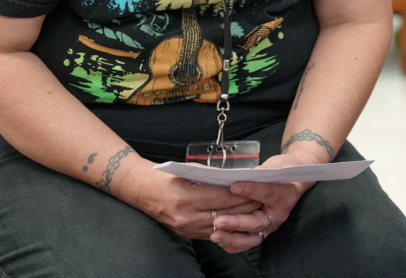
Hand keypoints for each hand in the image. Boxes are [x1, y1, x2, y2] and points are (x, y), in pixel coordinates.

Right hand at [119, 162, 262, 240]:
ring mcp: (186, 228)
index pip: (223, 198)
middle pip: (225, 213)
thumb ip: (213, 176)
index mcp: (187, 198)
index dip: (243, 194)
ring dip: (238, 218)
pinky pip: (211, 232)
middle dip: (246, 207)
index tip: (258, 190)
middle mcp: (186, 216)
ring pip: (221, 225)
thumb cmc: (168, 177)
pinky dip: (226, 224)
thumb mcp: (191, 171)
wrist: (143, 192)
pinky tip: (237, 218)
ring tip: (254, 209)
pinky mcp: (186, 235)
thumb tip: (236, 179)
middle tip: (262, 200)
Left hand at [209, 150, 319, 252]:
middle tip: (219, 221)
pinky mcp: (260, 232)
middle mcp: (278, 215)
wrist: (291, 182)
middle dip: (236, 223)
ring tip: (215, 235)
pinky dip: (232, 244)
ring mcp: (269, 226)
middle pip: (257, 222)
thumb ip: (257, 173)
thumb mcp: (273, 166)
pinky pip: (246, 243)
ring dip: (232, 238)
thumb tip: (236, 177)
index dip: (251, 190)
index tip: (233, 186)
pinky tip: (219, 238)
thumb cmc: (282, 172)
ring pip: (251, 239)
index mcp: (285, 195)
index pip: (267, 193)